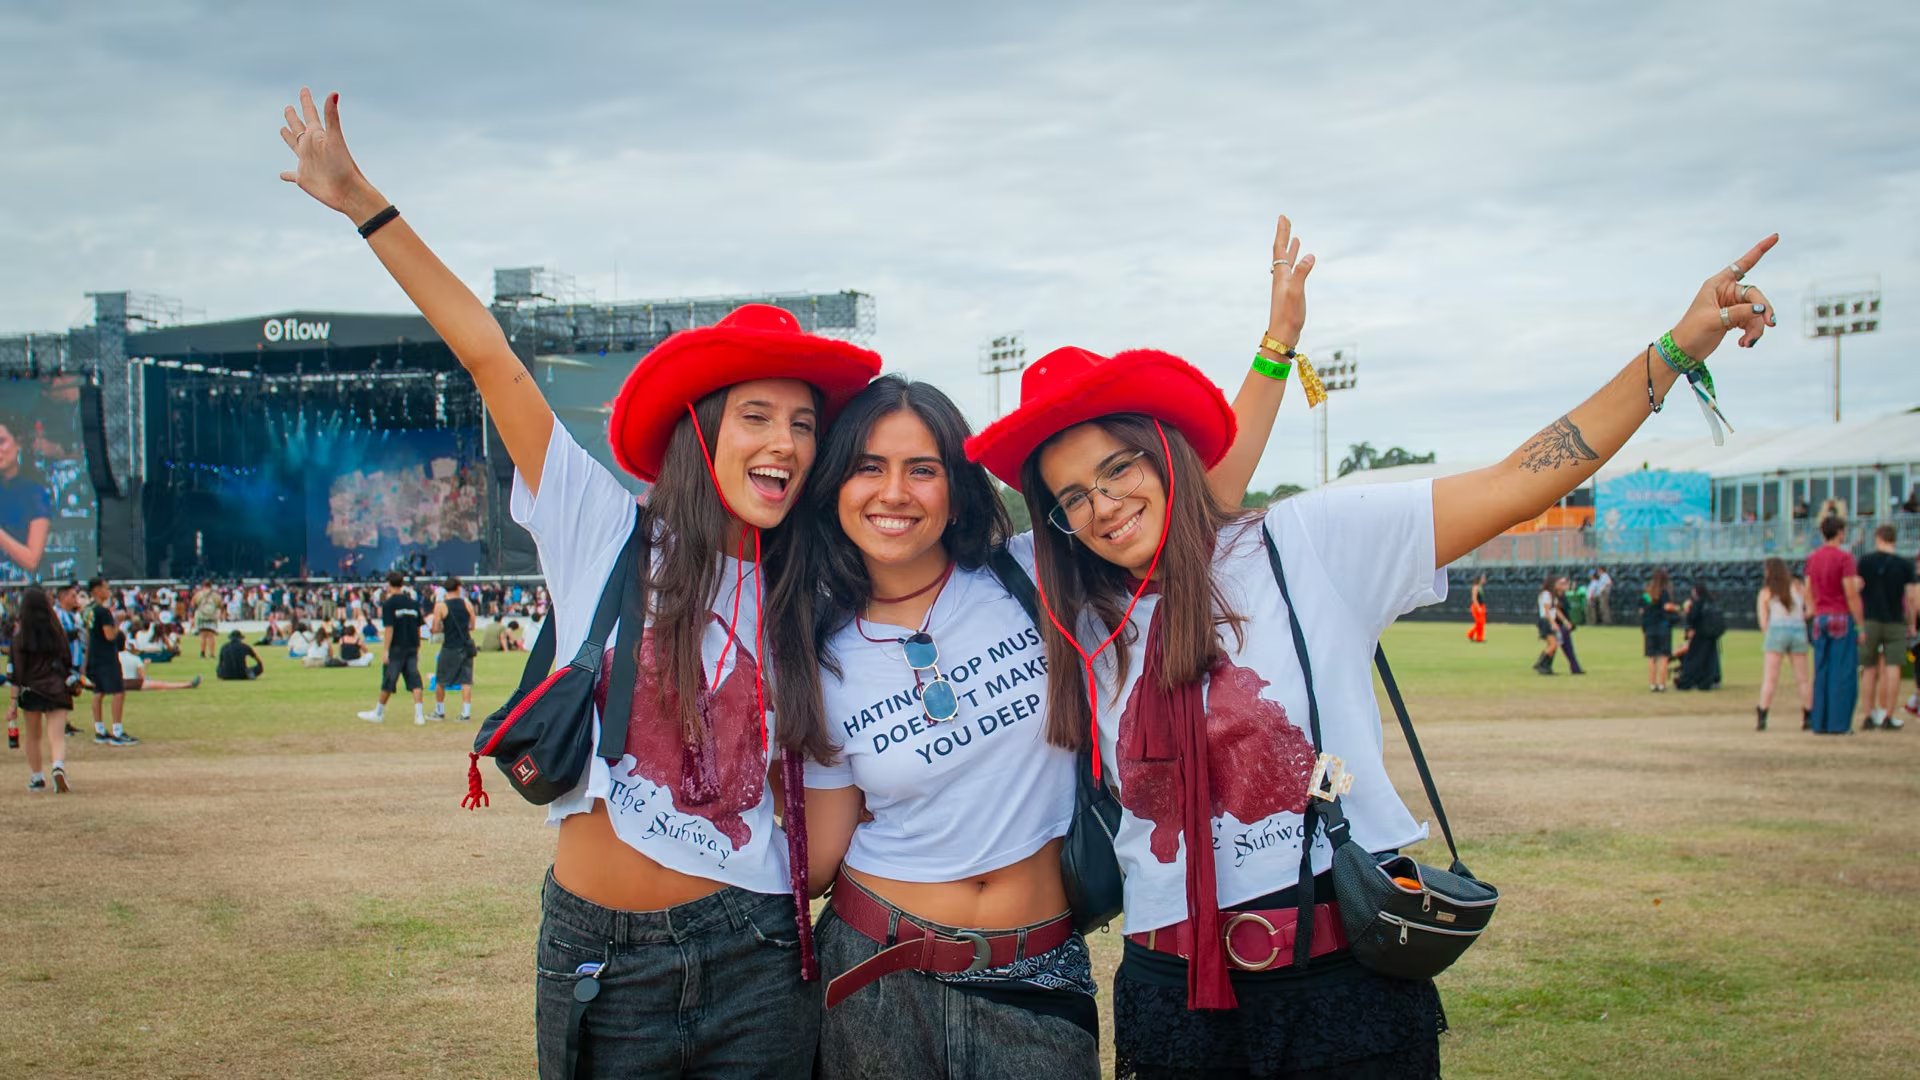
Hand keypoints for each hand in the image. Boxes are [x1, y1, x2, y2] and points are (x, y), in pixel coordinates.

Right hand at [277, 87, 385, 221]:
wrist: (349, 192)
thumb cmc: (344, 166)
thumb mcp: (335, 138)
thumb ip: (332, 116)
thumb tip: (334, 92)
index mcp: (318, 136)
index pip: (311, 114)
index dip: (306, 101)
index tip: (304, 89)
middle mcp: (312, 147)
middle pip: (299, 128)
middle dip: (294, 117)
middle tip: (289, 107)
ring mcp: (307, 162)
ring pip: (294, 146)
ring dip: (288, 137)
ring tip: (282, 129)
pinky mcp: (304, 178)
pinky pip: (292, 175)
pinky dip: (287, 174)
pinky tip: (282, 175)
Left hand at [1264, 215, 1315, 348]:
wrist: (1282, 336)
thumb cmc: (1288, 316)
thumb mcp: (1296, 292)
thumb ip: (1301, 273)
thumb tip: (1310, 255)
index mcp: (1281, 275)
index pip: (1280, 249)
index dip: (1282, 233)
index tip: (1283, 217)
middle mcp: (1281, 278)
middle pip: (1281, 252)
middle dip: (1284, 236)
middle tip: (1286, 220)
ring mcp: (1285, 285)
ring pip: (1287, 262)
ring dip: (1290, 249)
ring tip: (1295, 238)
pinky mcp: (1290, 293)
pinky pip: (1292, 272)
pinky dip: (1296, 263)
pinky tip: (1300, 264)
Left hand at [1670, 234, 1779, 361]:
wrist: (1684, 351)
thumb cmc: (1692, 331)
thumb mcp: (1714, 320)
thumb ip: (1739, 313)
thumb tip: (1762, 309)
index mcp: (1718, 284)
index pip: (1743, 264)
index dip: (1759, 250)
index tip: (1775, 236)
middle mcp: (1727, 292)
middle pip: (1755, 295)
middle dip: (1764, 310)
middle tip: (1770, 324)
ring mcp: (1732, 306)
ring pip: (1757, 312)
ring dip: (1757, 328)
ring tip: (1747, 343)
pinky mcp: (1736, 319)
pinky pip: (1753, 322)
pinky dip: (1752, 333)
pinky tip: (1744, 344)